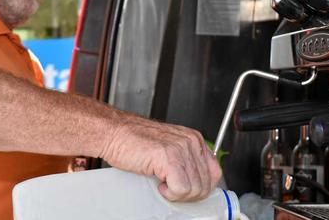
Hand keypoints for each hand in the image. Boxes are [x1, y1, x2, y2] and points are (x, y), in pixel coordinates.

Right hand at [100, 114, 221, 201]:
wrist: (113, 133)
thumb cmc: (133, 141)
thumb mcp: (167, 148)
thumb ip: (184, 160)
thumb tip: (196, 184)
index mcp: (194, 139)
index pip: (215, 173)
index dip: (201, 187)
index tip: (186, 190)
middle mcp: (191, 142)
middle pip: (205, 184)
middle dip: (189, 194)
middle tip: (171, 190)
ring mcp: (181, 149)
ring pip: (194, 188)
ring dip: (177, 194)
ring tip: (162, 184)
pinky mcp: (169, 157)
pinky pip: (181, 188)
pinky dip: (170, 193)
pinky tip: (159, 184)